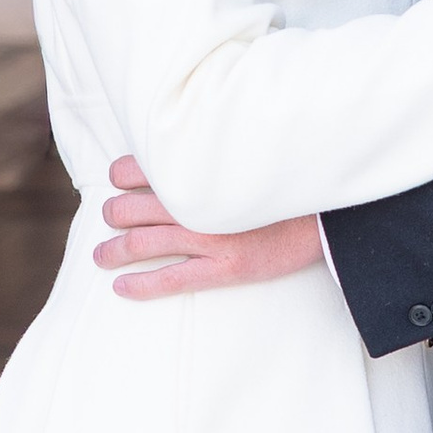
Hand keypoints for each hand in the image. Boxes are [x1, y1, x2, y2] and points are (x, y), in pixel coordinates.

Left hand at [92, 156, 324, 299]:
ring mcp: (210, 237)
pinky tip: (121, 287)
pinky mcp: (226, 267)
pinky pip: (170, 279)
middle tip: (111, 218)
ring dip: (113, 250)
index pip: (140, 167)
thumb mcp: (247, 155)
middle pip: (132, 208)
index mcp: (201, 169)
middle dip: (114, 214)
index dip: (121, 174)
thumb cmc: (288, 181)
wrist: (331, 210)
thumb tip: (183, 145)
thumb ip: (212, 152)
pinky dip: (140, 284)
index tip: (117, 179)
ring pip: (142, 243)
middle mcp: (199, 202)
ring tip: (101, 256)